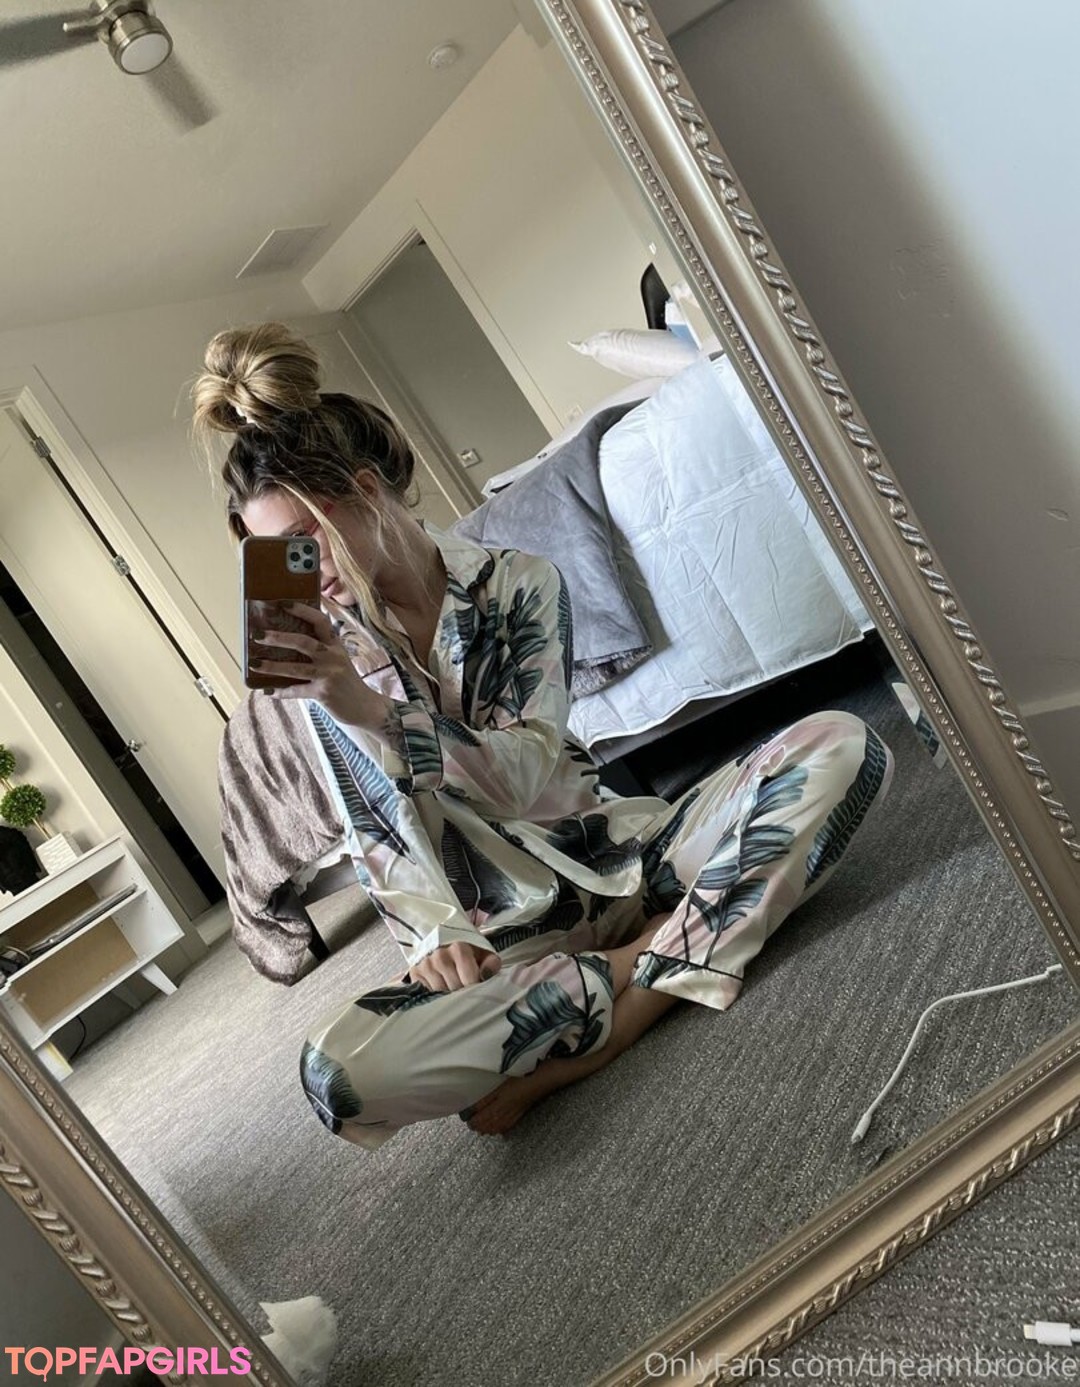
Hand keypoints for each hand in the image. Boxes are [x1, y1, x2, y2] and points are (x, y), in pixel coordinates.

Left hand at [251, 602, 388, 727]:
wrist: (364, 707)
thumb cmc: (345, 681)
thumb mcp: (337, 659)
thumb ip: (321, 648)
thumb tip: (286, 641)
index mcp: (335, 644)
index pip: (320, 621)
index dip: (302, 610)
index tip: (282, 603)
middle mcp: (333, 656)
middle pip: (303, 642)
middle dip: (278, 638)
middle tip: (257, 634)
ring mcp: (329, 675)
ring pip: (296, 668)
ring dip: (272, 666)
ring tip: (253, 663)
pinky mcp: (324, 693)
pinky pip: (297, 691)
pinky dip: (281, 692)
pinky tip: (268, 691)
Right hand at [411, 942, 501, 992]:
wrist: (445, 942)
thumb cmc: (469, 952)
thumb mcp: (484, 954)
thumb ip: (491, 964)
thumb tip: (486, 975)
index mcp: (459, 948)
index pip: (469, 978)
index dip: (475, 988)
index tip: (478, 990)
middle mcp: (440, 955)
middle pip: (454, 988)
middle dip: (463, 994)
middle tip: (467, 992)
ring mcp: (425, 964)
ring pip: (440, 993)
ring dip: (448, 997)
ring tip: (455, 992)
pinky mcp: (415, 972)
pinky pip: (426, 993)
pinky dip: (434, 996)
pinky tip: (442, 991)